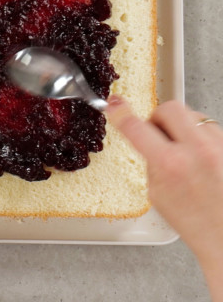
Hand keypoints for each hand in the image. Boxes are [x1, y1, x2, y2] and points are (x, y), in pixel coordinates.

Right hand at [106, 96, 222, 297]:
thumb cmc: (194, 223)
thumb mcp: (157, 193)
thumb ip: (151, 159)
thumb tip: (147, 136)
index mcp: (171, 164)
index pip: (136, 127)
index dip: (120, 113)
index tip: (115, 105)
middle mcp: (198, 151)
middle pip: (171, 108)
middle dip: (159, 117)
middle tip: (158, 133)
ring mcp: (220, 149)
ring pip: (194, 116)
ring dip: (183, 128)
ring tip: (185, 151)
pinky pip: (212, 129)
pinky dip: (201, 138)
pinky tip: (201, 157)